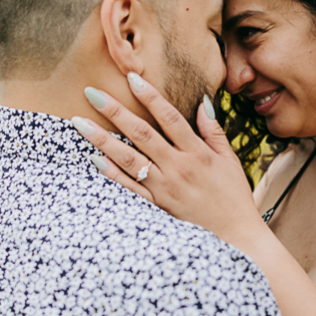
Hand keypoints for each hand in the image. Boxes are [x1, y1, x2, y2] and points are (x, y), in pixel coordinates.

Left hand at [74, 75, 268, 250]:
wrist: (236, 238)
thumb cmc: (234, 198)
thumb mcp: (230, 161)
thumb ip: (214, 132)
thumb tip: (203, 102)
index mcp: (198, 153)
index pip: (170, 118)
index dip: (150, 96)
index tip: (131, 78)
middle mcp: (179, 168)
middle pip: (142, 134)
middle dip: (115, 111)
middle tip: (91, 93)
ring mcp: (165, 189)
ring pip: (129, 159)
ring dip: (102, 139)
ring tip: (79, 123)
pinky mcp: (157, 207)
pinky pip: (130, 189)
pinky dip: (111, 174)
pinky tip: (93, 159)